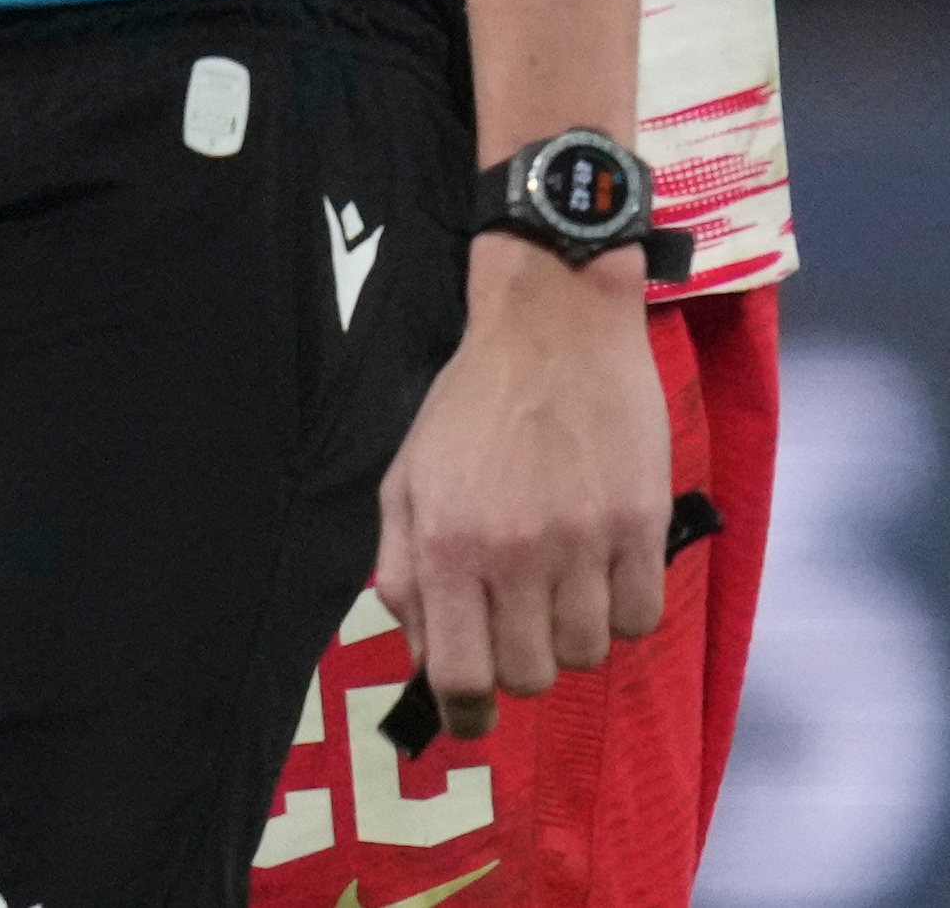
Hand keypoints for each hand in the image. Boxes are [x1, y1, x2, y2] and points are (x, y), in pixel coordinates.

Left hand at [376, 237, 672, 736]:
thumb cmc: (471, 406)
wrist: (553, 330)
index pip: (457, 673)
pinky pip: (641, 620)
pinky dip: (623, 612)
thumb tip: (422, 652)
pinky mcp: (642, 527)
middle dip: (520, 666)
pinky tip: (603, 572)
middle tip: (518, 626)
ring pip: (589, 654)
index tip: (472, 718)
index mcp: (446, 542)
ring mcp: (584, 542)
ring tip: (560, 587)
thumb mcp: (407, 478)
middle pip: (529, 676)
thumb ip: (406, 570)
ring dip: (573, 637)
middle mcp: (513, 551)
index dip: (465, 713)